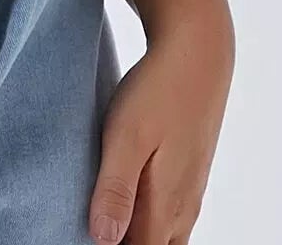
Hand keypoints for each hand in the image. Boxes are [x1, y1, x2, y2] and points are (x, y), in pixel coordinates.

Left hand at [88, 14, 233, 242]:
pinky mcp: (188, 171)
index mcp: (166, 206)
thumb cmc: (158, 92)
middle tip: (90, 216)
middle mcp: (182, 207)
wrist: (198, 55)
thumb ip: (115, 189)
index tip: (84, 231)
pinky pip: (169, 210)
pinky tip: (126, 192)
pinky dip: (147, 214)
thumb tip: (104, 240)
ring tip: (102, 206)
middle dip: (124, 242)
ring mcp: (189, 190)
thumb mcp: (126, 136)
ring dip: (135, 229)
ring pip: (164, 232)